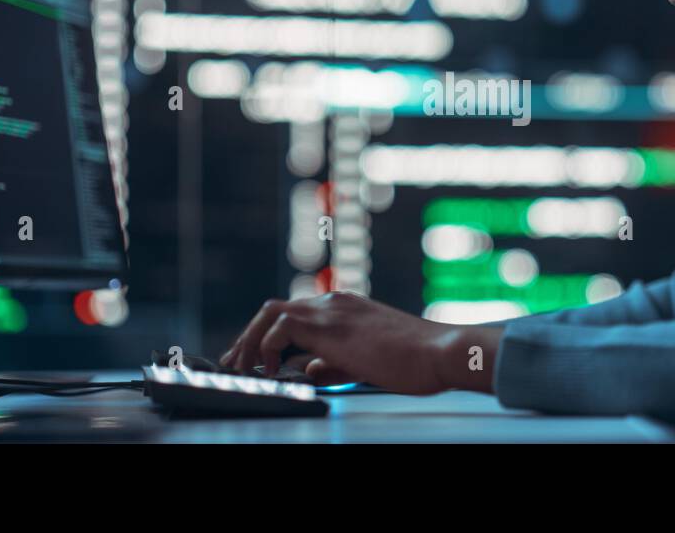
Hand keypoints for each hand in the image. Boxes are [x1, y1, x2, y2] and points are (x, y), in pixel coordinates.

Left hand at [219, 292, 503, 394]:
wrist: (441, 352)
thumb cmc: (417, 361)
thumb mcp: (368, 362)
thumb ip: (336, 362)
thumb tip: (307, 368)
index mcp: (347, 309)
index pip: (295, 315)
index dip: (267, 337)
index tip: (251, 358)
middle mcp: (335, 304)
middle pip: (275, 309)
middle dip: (248, 336)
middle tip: (233, 362)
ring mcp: (332, 311)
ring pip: (270, 313)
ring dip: (249, 341)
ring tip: (240, 367)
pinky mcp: (330, 326)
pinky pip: (280, 328)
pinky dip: (265, 348)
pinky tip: (268, 371)